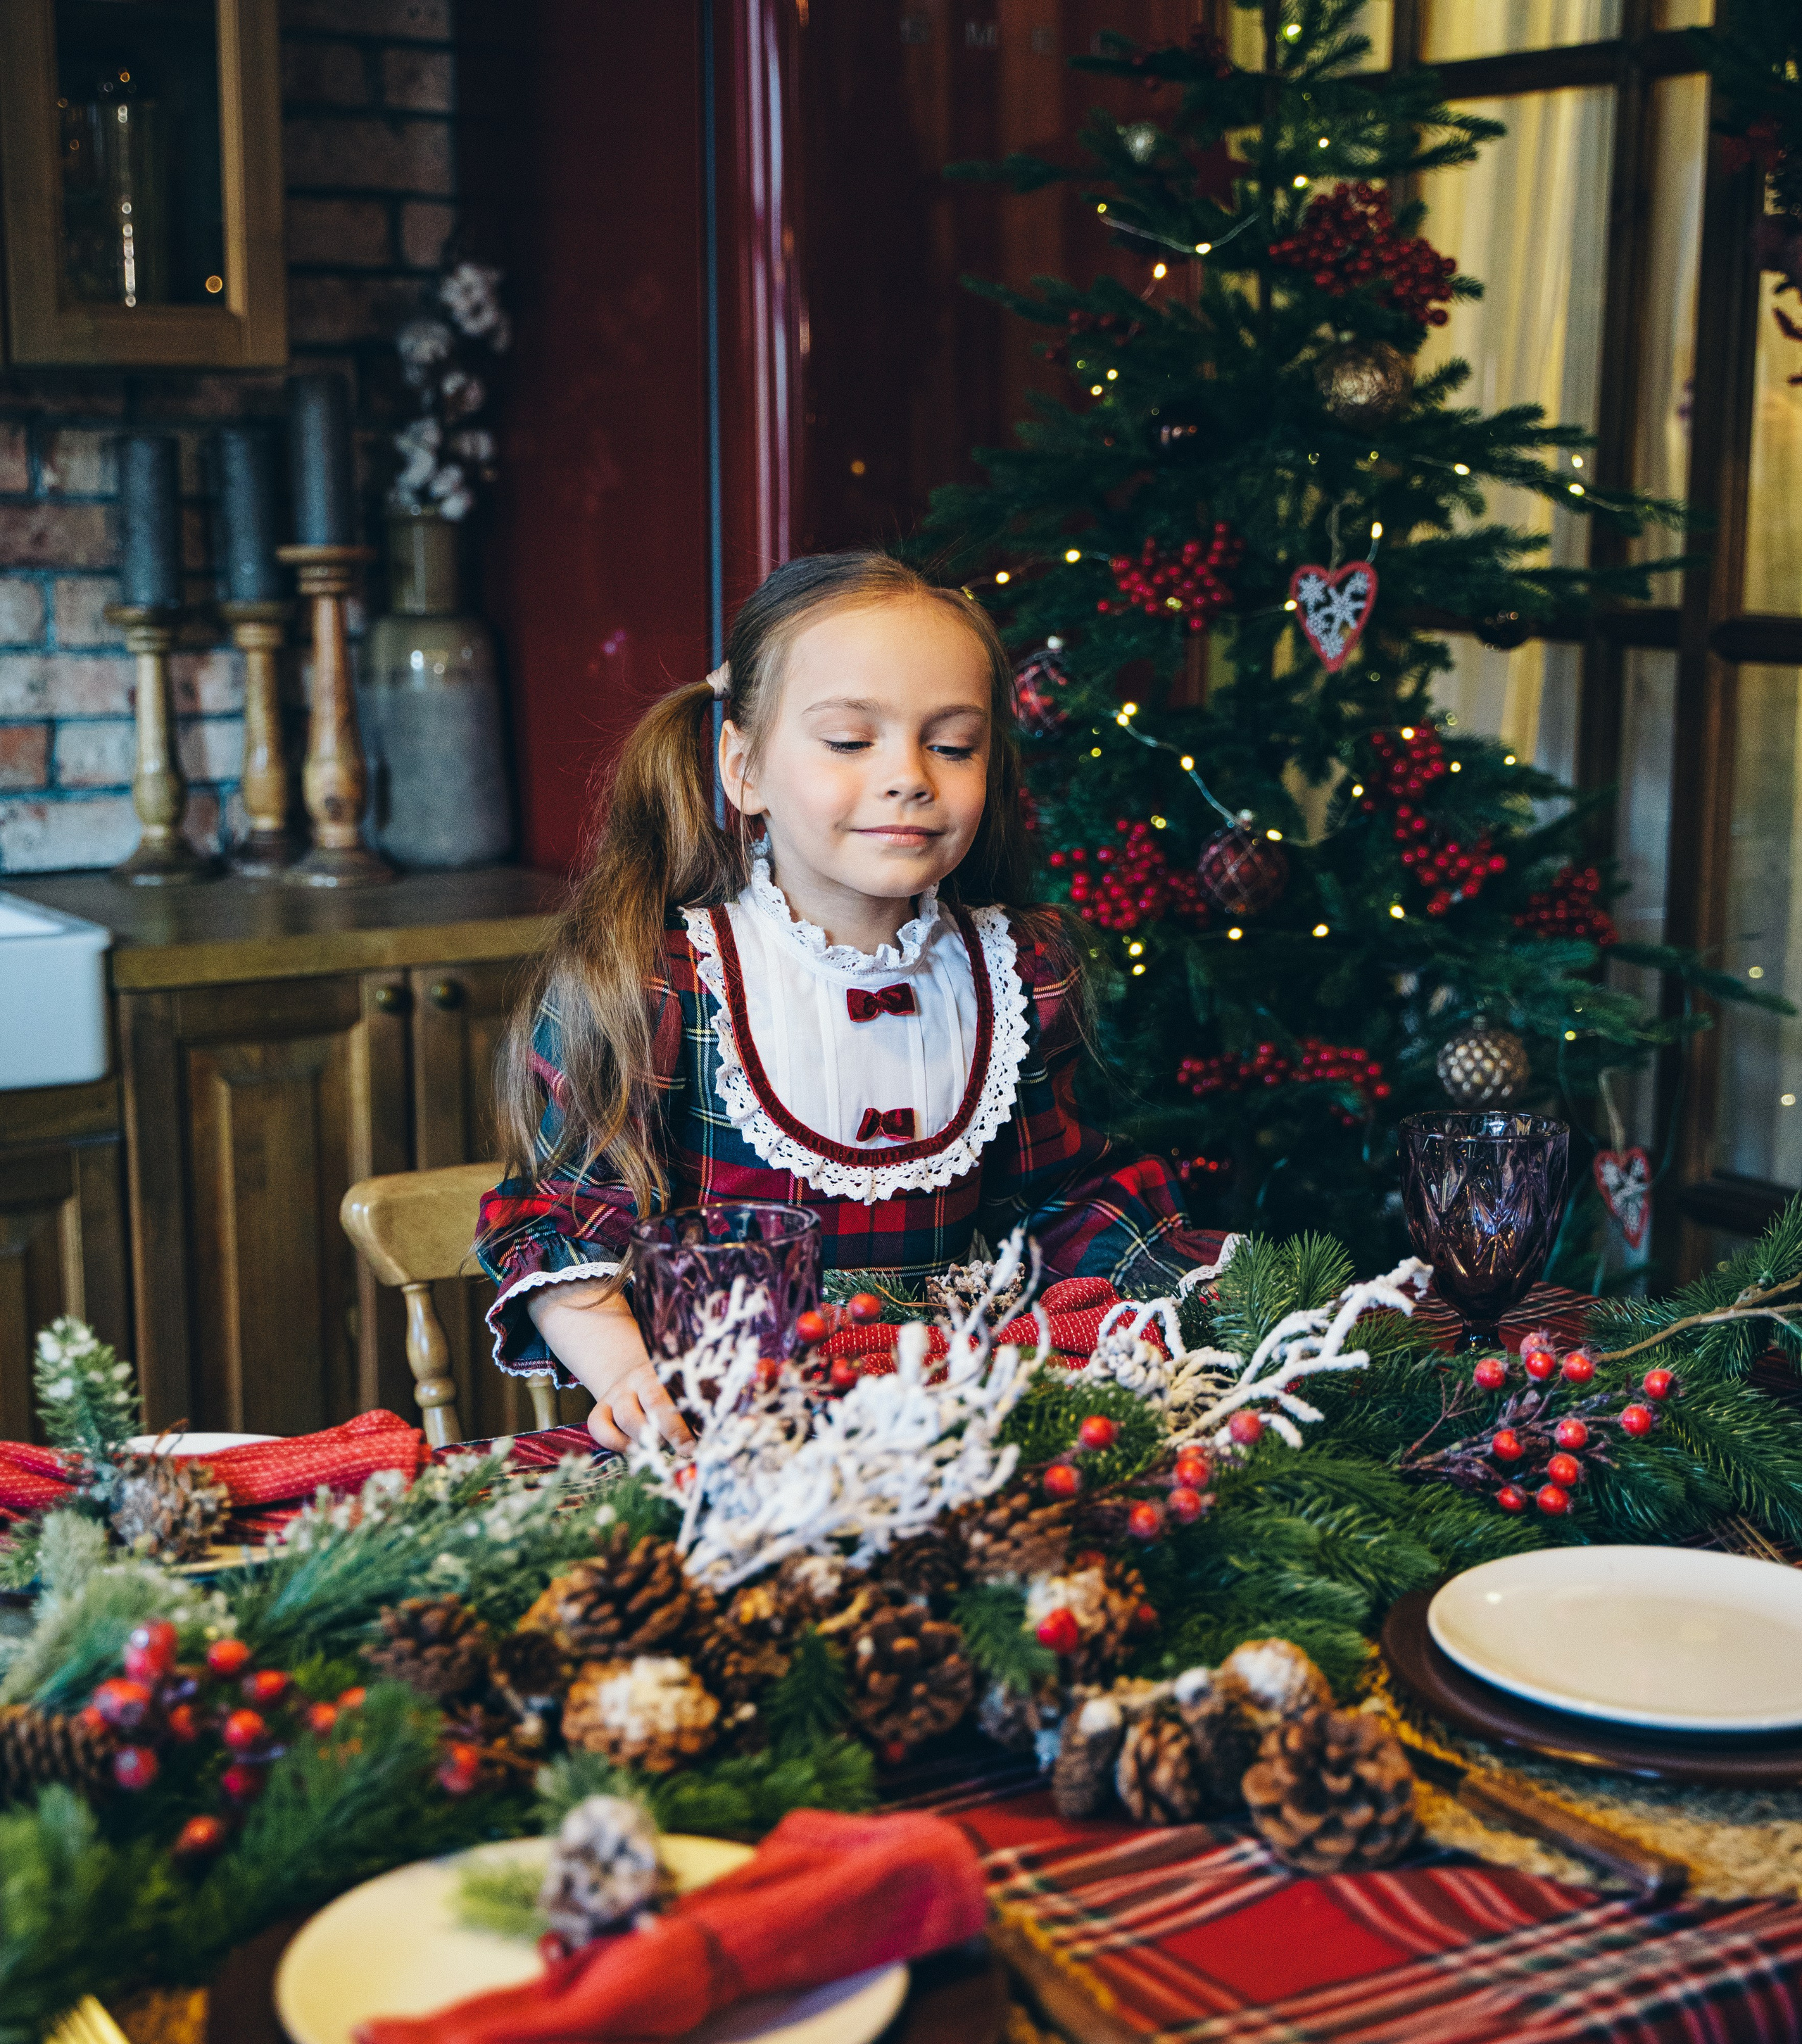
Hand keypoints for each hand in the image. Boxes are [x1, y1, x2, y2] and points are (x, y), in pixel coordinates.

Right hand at [525, 1278, 693, 1451]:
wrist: (630, 1375)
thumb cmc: (666, 1391)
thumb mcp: (680, 1390)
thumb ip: (694, 1406)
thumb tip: (712, 1433)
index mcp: (662, 1370)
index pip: (675, 1392)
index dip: (683, 1421)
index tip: (694, 1444)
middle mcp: (636, 1379)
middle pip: (652, 1401)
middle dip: (671, 1430)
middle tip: (685, 1449)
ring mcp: (615, 1393)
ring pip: (626, 1417)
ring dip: (645, 1439)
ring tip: (658, 1448)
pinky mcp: (598, 1409)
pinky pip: (599, 1427)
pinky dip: (615, 1443)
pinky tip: (632, 1449)